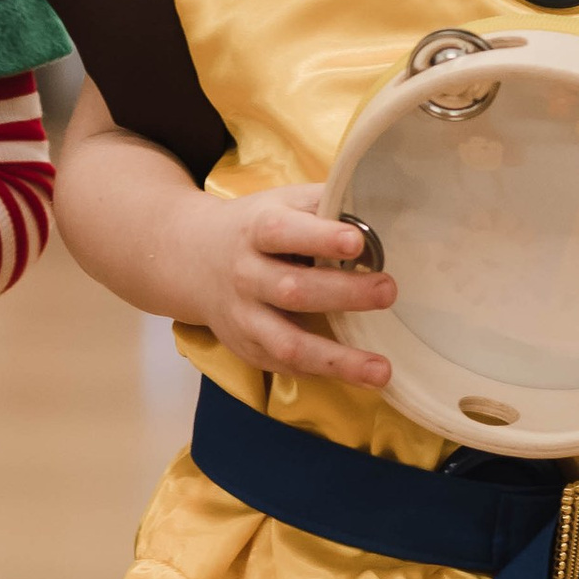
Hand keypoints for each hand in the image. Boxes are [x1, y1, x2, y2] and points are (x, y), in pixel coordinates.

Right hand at [175, 179, 396, 389]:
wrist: (190, 260)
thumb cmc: (255, 228)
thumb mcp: (281, 203)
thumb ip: (324, 203)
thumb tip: (381, 205)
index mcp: (256, 231)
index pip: (283, 233)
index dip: (320, 237)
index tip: (357, 241)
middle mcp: (246, 276)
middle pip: (293, 290)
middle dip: (343, 293)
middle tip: (388, 291)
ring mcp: (245, 318)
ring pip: (288, 343)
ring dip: (337, 359)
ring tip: (381, 370)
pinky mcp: (249, 349)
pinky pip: (287, 366)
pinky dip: (324, 372)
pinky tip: (358, 376)